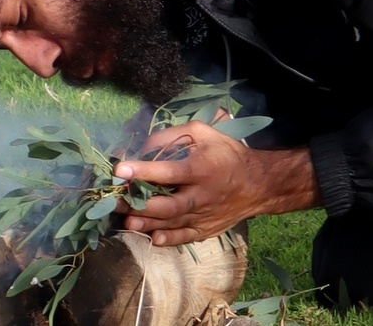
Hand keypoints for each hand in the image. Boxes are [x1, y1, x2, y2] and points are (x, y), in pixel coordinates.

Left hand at [113, 121, 320, 245]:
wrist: (258, 184)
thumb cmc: (225, 154)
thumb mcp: (202, 133)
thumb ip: (172, 136)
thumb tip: (143, 147)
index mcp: (200, 169)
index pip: (168, 171)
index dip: (143, 171)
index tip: (119, 170)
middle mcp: (202, 195)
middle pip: (167, 205)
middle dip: (138, 204)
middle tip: (114, 200)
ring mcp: (204, 215)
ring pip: (172, 223)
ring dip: (146, 223)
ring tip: (125, 219)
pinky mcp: (206, 229)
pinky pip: (184, 238)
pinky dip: (168, 239)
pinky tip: (152, 237)